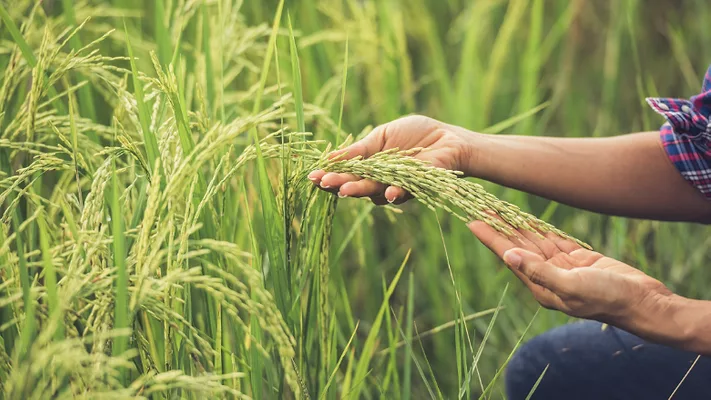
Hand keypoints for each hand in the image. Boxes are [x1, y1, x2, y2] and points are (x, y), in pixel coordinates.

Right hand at [308, 115, 476, 203]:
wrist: (448, 138)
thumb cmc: (416, 134)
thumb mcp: (382, 136)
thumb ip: (360, 150)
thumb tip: (330, 157)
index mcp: (370, 166)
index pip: (345, 172)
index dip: (330, 174)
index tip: (313, 176)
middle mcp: (380, 180)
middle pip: (355, 184)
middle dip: (339, 184)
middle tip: (325, 183)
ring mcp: (396, 186)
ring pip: (374, 191)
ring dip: (360, 190)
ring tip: (345, 189)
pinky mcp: (416, 187)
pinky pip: (402, 192)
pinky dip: (394, 192)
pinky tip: (387, 192)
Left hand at [467, 220, 672, 322]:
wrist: (643, 302)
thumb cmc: (608, 298)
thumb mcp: (572, 285)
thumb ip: (539, 271)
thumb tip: (509, 257)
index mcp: (540, 286)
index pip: (509, 256)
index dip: (490, 238)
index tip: (472, 221)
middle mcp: (547, 277)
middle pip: (517, 246)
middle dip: (499, 227)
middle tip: (480, 206)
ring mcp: (562, 268)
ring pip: (534, 241)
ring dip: (516, 225)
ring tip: (498, 208)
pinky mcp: (578, 260)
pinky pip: (553, 240)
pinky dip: (539, 228)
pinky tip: (526, 218)